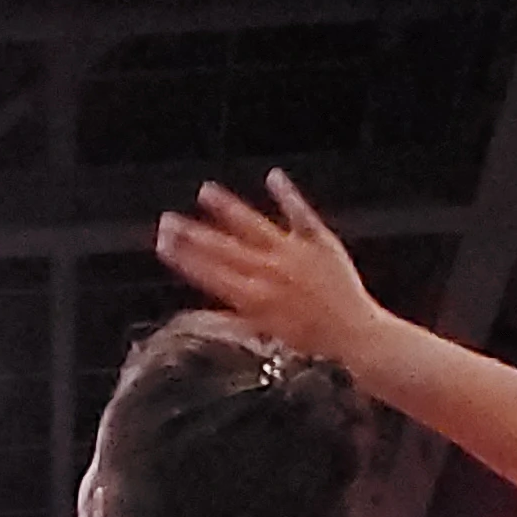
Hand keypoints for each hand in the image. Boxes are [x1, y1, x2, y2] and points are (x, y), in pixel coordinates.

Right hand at [150, 171, 391, 362]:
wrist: (354, 334)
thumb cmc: (313, 339)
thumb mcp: (268, 333)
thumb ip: (237, 316)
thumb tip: (206, 311)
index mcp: (254, 298)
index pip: (210, 274)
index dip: (184, 257)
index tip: (162, 243)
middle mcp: (269, 273)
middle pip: (223, 248)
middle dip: (192, 234)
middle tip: (167, 220)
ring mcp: (293, 253)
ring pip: (253, 226)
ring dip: (227, 208)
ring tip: (205, 191)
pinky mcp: (318, 242)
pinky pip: (299, 213)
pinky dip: (286, 194)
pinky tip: (272, 176)